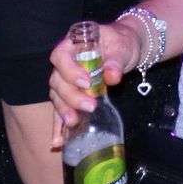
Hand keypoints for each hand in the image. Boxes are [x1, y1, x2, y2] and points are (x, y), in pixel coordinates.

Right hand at [47, 19, 142, 146]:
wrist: (125, 48)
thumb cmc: (121, 42)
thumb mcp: (122, 46)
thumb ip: (116, 60)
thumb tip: (112, 76)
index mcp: (72, 45)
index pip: (60, 56)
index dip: (69, 71)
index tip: (86, 83)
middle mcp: (64, 63)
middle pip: (57, 80)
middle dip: (71, 96)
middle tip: (90, 106)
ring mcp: (66, 80)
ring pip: (57, 96)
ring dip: (63, 111)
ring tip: (74, 123)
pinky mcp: (71, 95)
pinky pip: (61, 109)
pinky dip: (59, 126)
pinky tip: (58, 142)